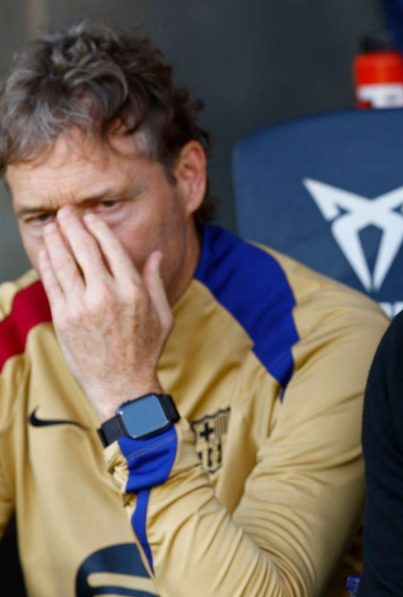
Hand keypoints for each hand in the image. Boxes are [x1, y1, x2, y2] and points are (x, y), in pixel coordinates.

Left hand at [37, 208, 172, 419]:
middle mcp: (107, 294)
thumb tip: (155, 255)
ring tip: (52, 226)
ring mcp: (82, 306)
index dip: (97, 228)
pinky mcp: (64, 318)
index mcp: (133, 290)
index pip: (111, 248)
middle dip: (73, 226)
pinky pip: (53, 284)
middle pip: (84, 249)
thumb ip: (155, 282)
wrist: (122, 384)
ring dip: (56, 241)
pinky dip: (47, 265)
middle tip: (65, 212)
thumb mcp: (162, 315)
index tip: (90, 216)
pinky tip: (46, 253)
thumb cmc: (145, 351)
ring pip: (64, 263)